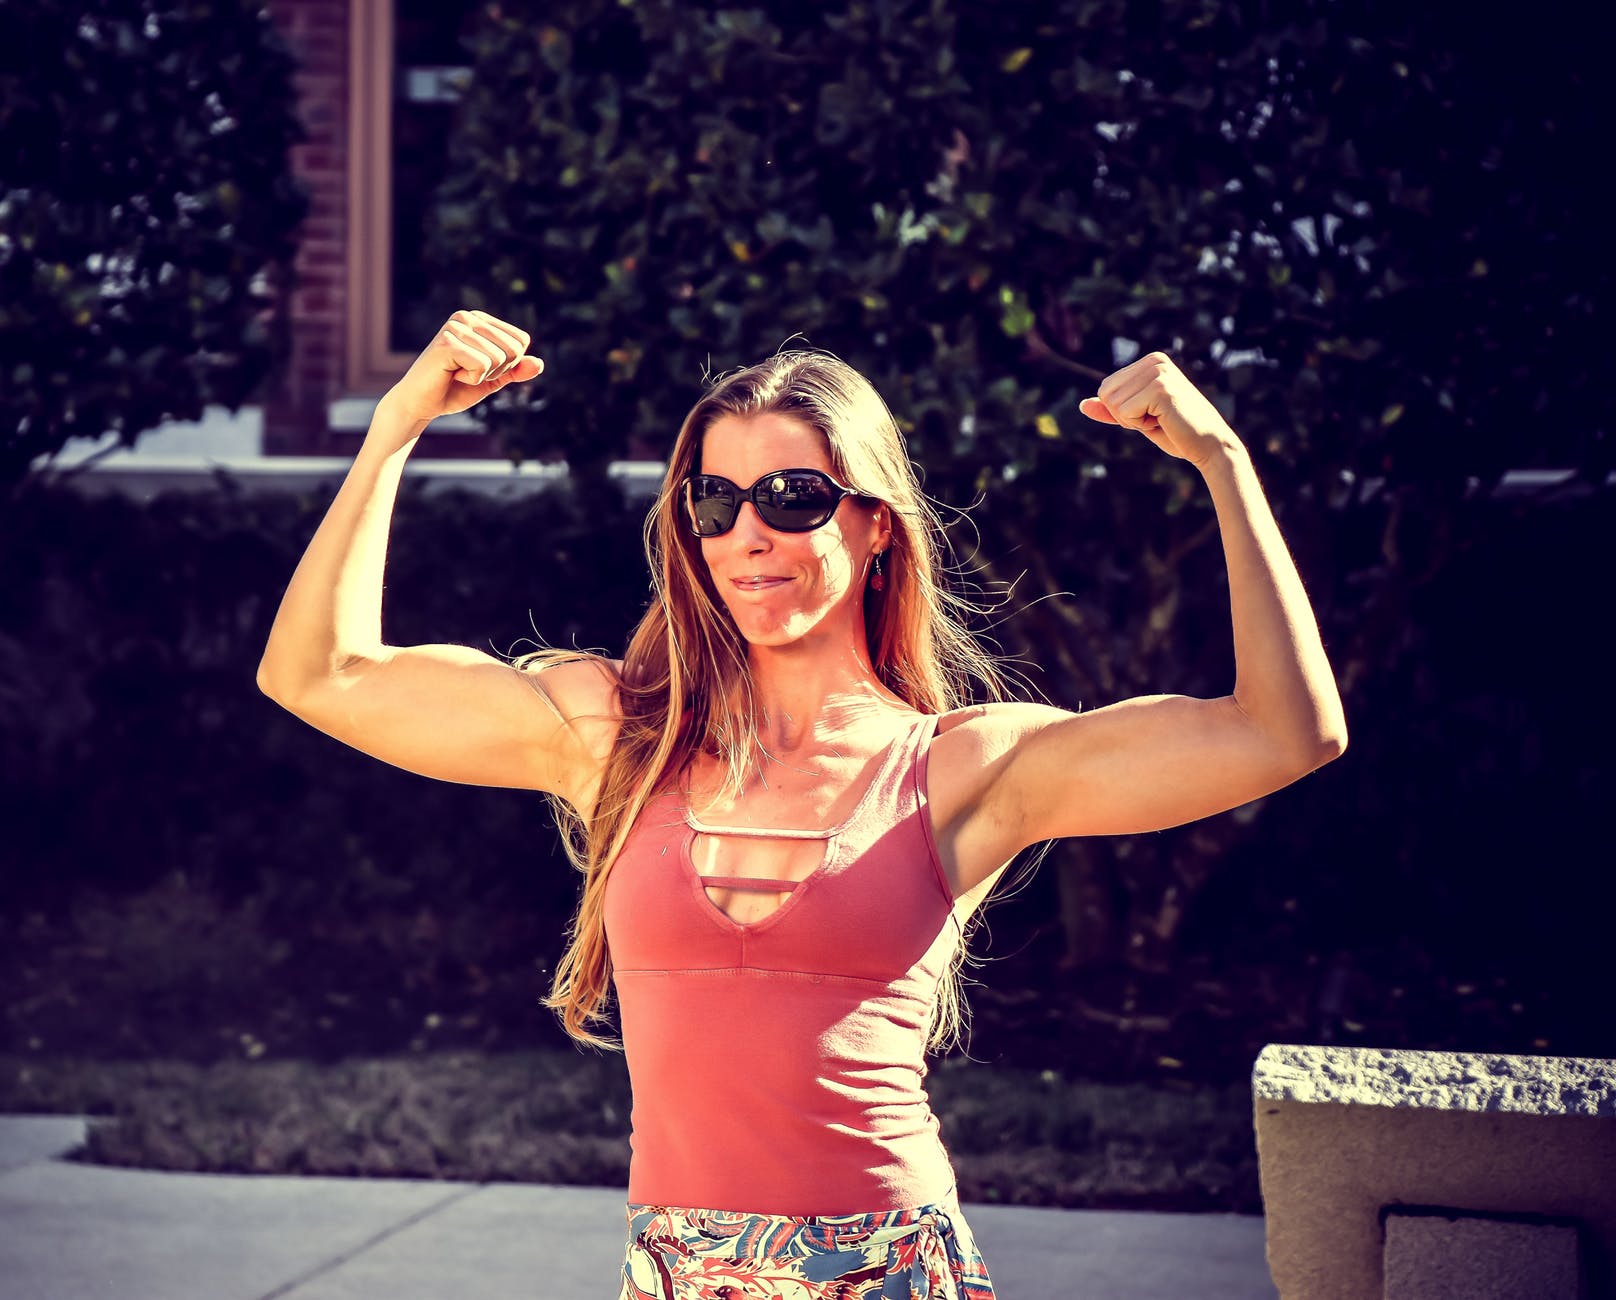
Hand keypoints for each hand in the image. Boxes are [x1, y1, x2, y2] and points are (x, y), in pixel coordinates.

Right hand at [379, 310, 543, 425]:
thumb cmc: (454, 388)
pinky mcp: (447, 342)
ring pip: (499, 359)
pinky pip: (483, 365)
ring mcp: (456, 327)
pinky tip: (451, 374)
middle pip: (513, 349)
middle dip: (496, 371)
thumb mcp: (493, 379)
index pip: (521, 341)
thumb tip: (540, 363)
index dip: (507, 365)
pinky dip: (472, 379)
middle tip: (467, 373)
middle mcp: (467, 316)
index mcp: (479, 319)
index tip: (480, 369)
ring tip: (457, 373)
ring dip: (482, 376)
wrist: (421, 404)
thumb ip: (516, 370)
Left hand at [1079, 352, 1238, 468]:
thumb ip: (1111, 409)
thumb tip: (1082, 405)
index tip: (1152, 414)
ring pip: (1113, 403)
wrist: (1210, 446)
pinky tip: (1164, 421)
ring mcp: (1159, 372)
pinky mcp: (1160, 388)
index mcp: (1151, 361)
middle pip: (1105, 393)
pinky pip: (1124, 412)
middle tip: (1156, 418)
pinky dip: (1139, 425)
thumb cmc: (1176, 433)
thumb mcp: (1137, 418)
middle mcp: (1155, 360)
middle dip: (1124, 415)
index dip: (1122, 410)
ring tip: (1162, 419)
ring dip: (1132, 421)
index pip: (1107, 387)